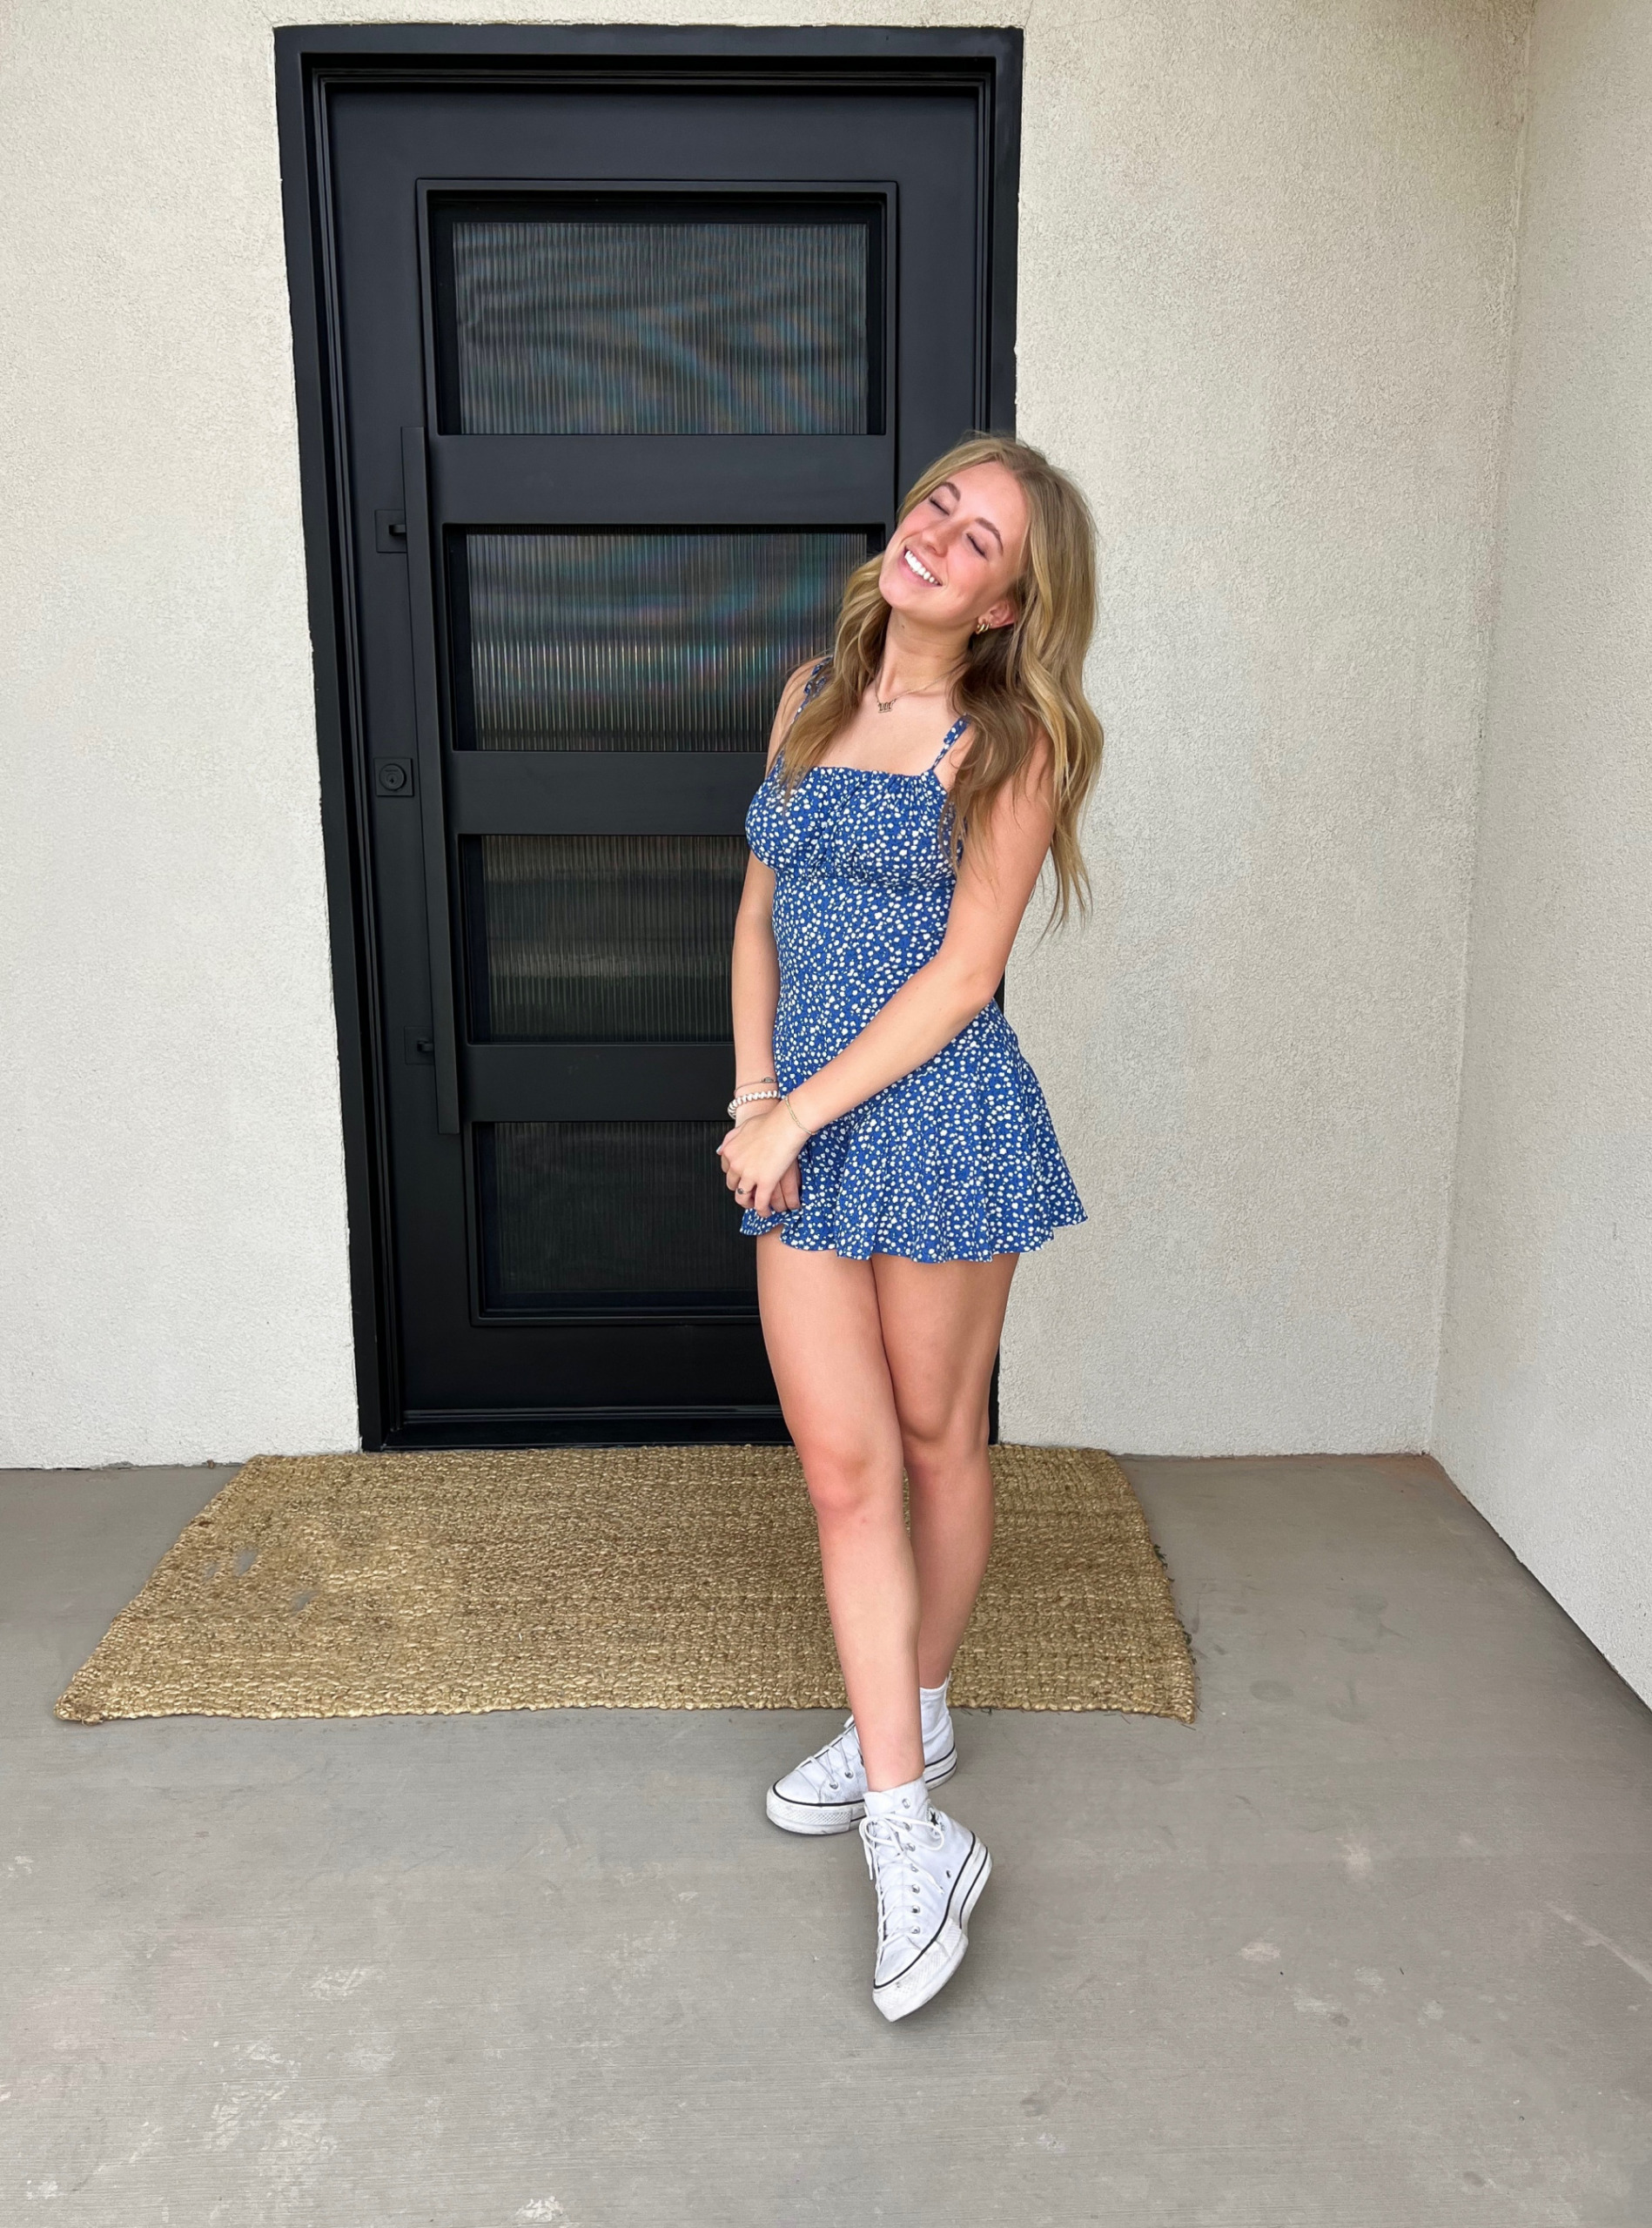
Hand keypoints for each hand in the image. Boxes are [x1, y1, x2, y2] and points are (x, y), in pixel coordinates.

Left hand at [718, 1100, 803, 1216]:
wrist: (786, 1123)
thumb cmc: (770, 1121)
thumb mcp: (743, 1127)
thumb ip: (731, 1139)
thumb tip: (721, 1150)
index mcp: (730, 1151)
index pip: (727, 1170)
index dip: (735, 1176)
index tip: (742, 1178)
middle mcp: (736, 1165)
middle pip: (733, 1185)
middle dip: (741, 1190)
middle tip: (749, 1193)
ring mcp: (750, 1175)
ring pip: (743, 1198)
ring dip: (749, 1204)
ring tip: (756, 1205)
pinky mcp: (765, 1182)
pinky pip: (760, 1203)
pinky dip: (762, 1210)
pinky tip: (766, 1212)